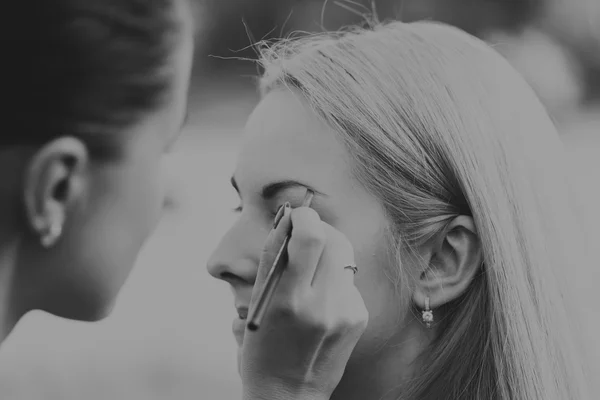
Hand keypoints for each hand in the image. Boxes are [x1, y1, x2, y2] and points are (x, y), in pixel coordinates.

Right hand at [240, 203, 367, 399]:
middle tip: (305, 233)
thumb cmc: (262, 347)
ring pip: (344, 256)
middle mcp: (323, 305)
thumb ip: (273, 257)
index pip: (310, 238)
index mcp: (290, 300)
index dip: (304, 217)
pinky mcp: (359, 317)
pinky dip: (334, 277)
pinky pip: (348, 280)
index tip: (295, 216)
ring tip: (310, 267)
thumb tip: (287, 219)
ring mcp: (346, 312)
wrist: (289, 394)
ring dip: (327, 251)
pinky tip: (321, 296)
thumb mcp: (257, 302)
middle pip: (335, 239)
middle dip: (319, 228)